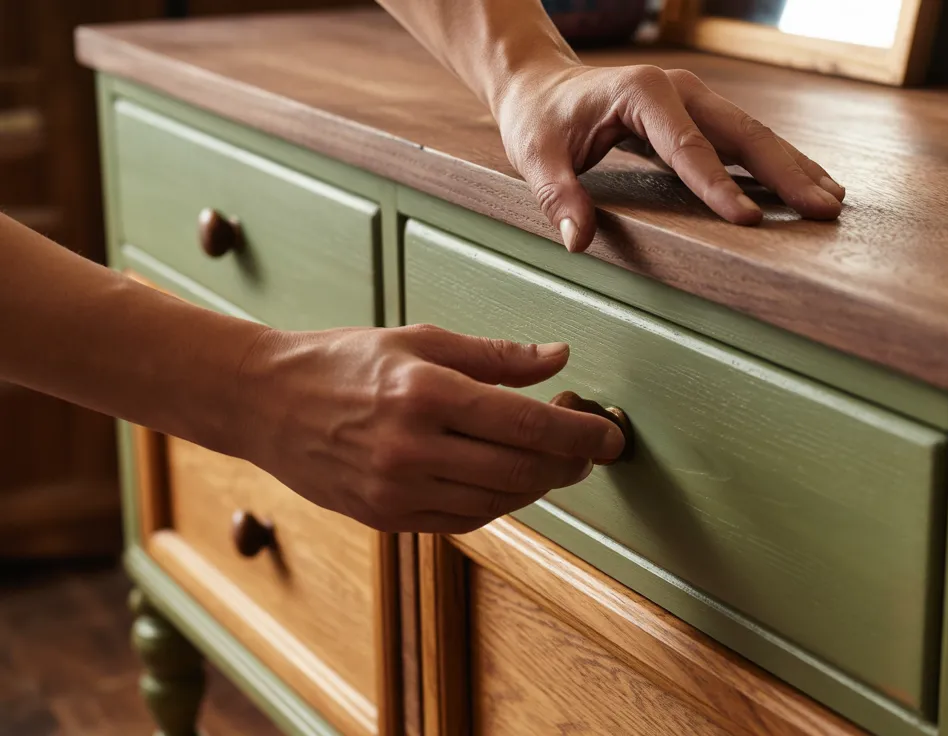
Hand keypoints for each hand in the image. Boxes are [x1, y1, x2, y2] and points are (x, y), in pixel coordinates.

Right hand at [232, 324, 623, 533]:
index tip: (611, 436)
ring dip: (540, 486)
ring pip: (499, 501)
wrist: (264, 403)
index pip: (527, 423)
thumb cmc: (343, 362)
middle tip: (592, 449)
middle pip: (521, 470)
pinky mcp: (387, 517)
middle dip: (570, 463)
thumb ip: (496, 355)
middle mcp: (413, 448)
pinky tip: (511, 482)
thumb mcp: (418, 340)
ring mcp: (398, 490)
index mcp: (425, 393)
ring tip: (556, 462)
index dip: (580, 434)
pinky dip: (500, 504)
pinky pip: (465, 520)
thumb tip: (559, 358)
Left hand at [494, 62, 845, 251]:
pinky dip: (779, 164)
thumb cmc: (540, 119)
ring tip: (831, 201)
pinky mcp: (702, 116)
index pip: (688, 147)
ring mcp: (696, 100)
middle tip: (821, 210)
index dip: (718, 185)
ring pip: (755, 134)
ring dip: (794, 168)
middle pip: (742, 133)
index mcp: (643, 93)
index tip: (747, 219)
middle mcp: (679, 89)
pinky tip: (807, 186)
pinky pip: (746, 140)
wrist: (541, 84)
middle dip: (784, 173)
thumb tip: (578, 241)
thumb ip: (558, 196)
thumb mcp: (535, 156)